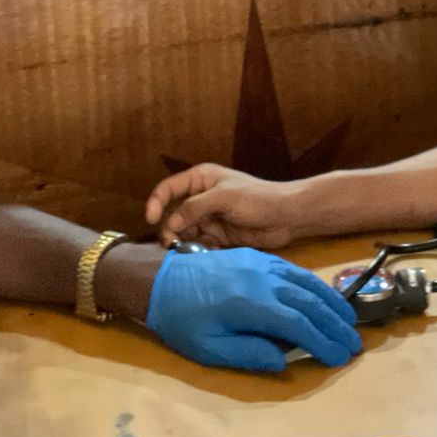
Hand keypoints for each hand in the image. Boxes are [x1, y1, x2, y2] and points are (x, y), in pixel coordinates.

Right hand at [145, 163, 304, 248]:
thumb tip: (170, 224)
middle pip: (174, 215)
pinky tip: (204, 255)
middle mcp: (201, 198)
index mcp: (200, 180)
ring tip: (187, 253)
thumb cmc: (256, 198)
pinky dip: (198, 251)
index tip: (150, 220)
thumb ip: (194, 208)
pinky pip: (199, 244)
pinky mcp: (218, 236)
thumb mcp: (223, 198)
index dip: (156, 203)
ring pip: (185, 232)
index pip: (168, 189)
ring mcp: (209, 218)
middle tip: (171, 246)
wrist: (286, 217)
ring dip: (184, 243)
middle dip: (170, 230)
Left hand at [145, 248, 361, 371]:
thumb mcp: (208, 348)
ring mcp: (261, 264)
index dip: (323, 342)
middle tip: (354, 344)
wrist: (161, 279)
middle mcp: (261, 279)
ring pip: (306, 282)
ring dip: (331, 301)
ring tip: (349, 320)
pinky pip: (294, 270)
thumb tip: (283, 358)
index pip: (298, 325)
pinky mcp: (257, 257)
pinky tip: (324, 296)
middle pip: (309, 302)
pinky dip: (314, 284)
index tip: (339, 358)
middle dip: (335, 324)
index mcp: (249, 304)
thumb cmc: (182, 319)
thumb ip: (248, 354)